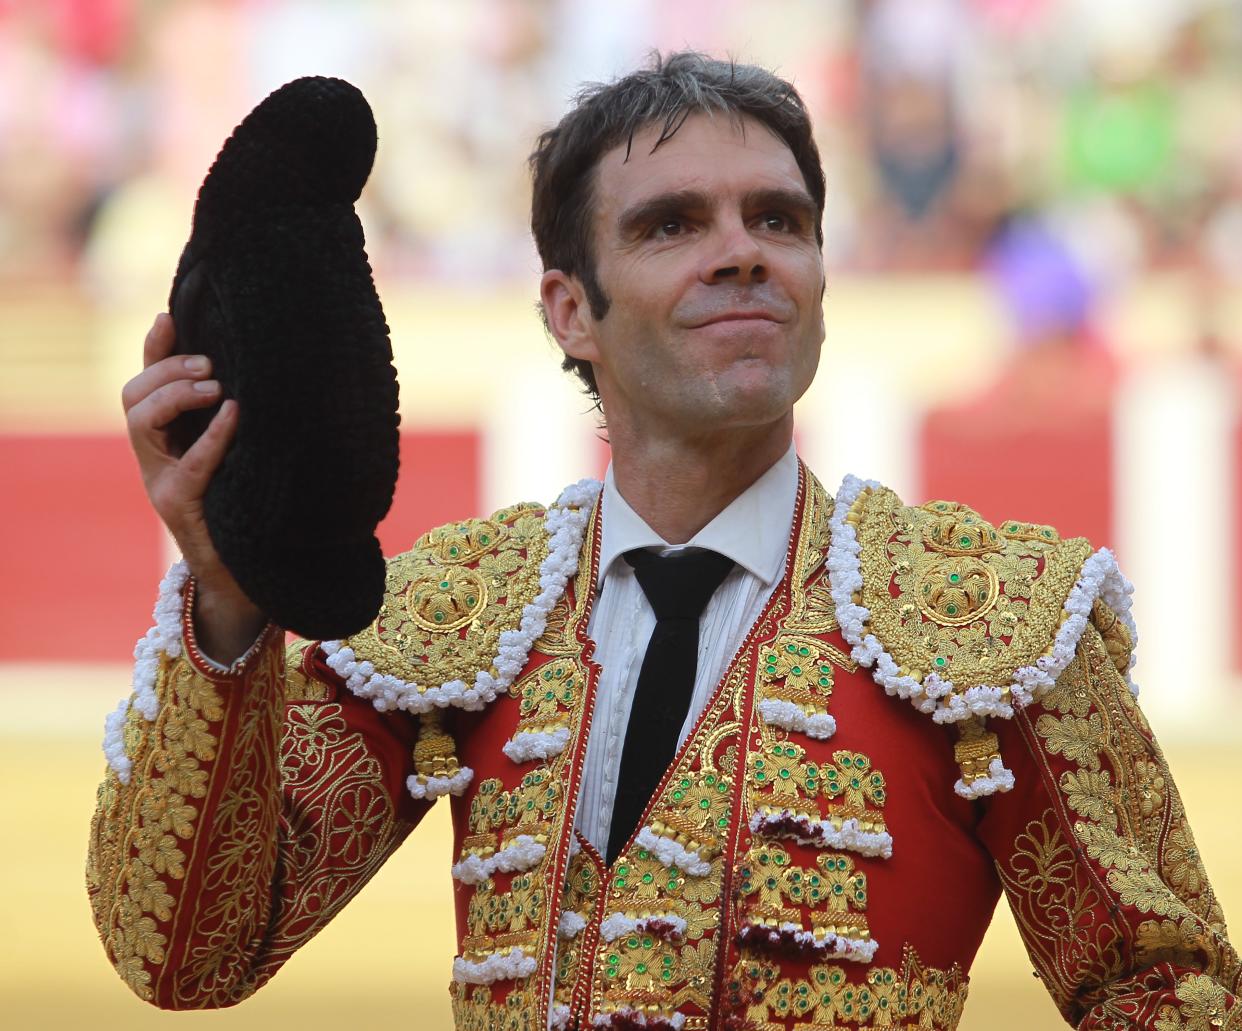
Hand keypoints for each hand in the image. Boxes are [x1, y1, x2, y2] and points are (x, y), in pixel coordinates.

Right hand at [123, 313, 266, 660]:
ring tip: (214, 385)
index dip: (153, 349)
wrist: (248, 576)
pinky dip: (212, 435)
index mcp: (166, 440)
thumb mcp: (243, 456)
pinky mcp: (182, 506)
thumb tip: (266, 374)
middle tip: (209, 364)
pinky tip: (233, 413)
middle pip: (133, 397)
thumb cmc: (251, 510)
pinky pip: (191, 463)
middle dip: (165, 370)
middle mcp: (155, 458)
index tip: (170, 315)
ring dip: (176, 395)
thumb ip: (238, 421)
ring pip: (141, 423)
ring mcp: (163, 482)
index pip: (145, 384)